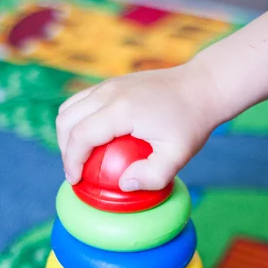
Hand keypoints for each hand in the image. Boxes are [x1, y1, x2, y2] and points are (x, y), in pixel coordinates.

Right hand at [56, 60, 221, 190]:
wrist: (202, 85)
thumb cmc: (192, 122)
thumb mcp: (179, 155)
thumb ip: (152, 176)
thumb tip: (124, 184)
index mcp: (121, 109)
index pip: (80, 136)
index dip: (71, 162)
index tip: (76, 182)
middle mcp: (109, 92)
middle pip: (66, 120)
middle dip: (65, 150)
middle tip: (77, 172)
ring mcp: (109, 84)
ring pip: (69, 108)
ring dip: (68, 134)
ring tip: (81, 157)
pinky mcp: (113, 83)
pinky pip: (81, 101)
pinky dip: (77, 121)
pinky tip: (93, 139)